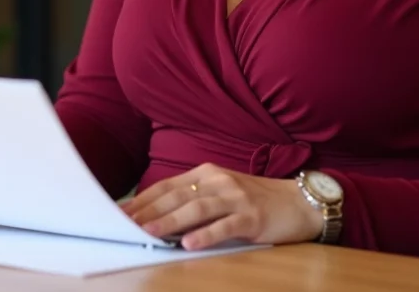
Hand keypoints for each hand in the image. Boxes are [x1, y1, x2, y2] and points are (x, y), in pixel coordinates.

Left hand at [121, 163, 322, 249]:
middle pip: (176, 196)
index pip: (167, 187)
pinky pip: (225, 226)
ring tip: (148, 233)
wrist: (299, 202)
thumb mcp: (221, 194)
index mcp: (207, 174)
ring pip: (196, 209)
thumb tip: (156, 216)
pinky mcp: (252, 216)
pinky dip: (205, 235)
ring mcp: (236, 197)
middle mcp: (218, 181)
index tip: (119, 213)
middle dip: (148, 211)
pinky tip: (189, 244)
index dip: (142, 200)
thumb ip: (193, 200)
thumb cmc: (255, 201)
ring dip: (169, 222)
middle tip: (124, 225)